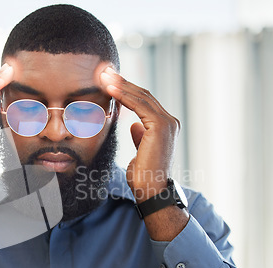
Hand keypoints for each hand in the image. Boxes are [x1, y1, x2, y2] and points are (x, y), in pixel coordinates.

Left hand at [100, 67, 180, 203]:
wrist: (151, 191)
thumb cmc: (143, 176)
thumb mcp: (139, 152)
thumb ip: (140, 137)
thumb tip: (135, 126)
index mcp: (164, 126)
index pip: (143, 102)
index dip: (125, 90)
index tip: (107, 81)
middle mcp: (169, 121)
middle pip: (142, 95)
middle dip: (121, 82)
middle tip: (103, 71)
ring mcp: (167, 123)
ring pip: (141, 97)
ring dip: (121, 85)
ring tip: (104, 75)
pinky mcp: (161, 126)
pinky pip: (140, 105)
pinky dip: (124, 95)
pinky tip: (110, 88)